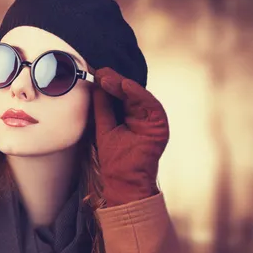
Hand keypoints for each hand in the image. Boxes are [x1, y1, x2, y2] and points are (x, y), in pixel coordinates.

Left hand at [92, 67, 169, 206]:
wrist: (123, 180)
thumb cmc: (114, 158)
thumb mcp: (104, 127)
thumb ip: (102, 107)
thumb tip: (96, 85)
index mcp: (130, 115)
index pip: (119, 94)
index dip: (108, 83)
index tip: (93, 73)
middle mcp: (142, 115)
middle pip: (128, 92)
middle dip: (113, 80)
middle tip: (98, 72)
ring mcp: (151, 119)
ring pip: (138, 95)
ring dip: (122, 85)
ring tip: (107, 78)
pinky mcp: (159, 124)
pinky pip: (150, 104)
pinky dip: (138, 93)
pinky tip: (125, 85)